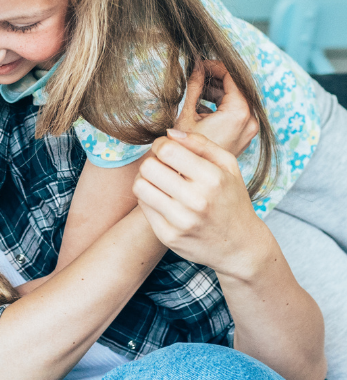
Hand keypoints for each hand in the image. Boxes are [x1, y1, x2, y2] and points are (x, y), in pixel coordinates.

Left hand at [133, 130, 269, 278]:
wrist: (239, 246)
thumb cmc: (232, 199)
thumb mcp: (229, 167)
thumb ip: (201, 144)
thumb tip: (169, 133)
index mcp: (213, 178)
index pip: (167, 150)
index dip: (161, 145)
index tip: (166, 149)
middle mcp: (196, 201)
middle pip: (148, 167)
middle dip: (153, 161)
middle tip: (162, 166)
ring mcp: (181, 221)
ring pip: (139, 186)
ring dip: (145, 179)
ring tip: (160, 181)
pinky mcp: (168, 236)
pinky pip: (143, 206)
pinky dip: (149, 198)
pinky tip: (163, 198)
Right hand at [175, 61, 257, 157]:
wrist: (189, 178)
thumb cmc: (186, 150)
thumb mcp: (187, 114)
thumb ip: (195, 86)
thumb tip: (197, 67)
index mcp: (239, 113)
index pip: (232, 77)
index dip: (215, 67)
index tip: (199, 64)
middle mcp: (250, 121)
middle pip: (235, 89)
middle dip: (215, 80)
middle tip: (195, 74)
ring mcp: (248, 130)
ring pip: (235, 101)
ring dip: (216, 93)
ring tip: (195, 90)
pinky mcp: (243, 136)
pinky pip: (235, 113)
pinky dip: (220, 106)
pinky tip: (200, 106)